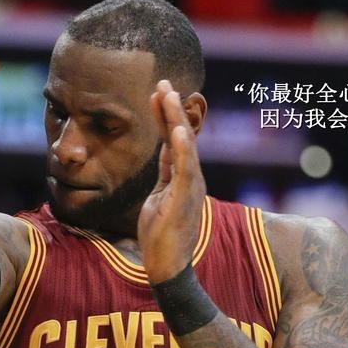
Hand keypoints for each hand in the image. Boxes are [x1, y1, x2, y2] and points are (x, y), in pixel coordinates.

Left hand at [138, 80, 205, 283]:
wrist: (167, 265)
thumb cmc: (161, 233)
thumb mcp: (159, 195)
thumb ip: (165, 171)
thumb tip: (165, 148)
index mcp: (183, 176)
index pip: (173, 139)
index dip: (165, 115)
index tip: (157, 92)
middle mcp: (190, 177)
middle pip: (181, 136)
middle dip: (171, 108)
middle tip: (162, 82)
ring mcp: (190, 187)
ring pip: (184, 146)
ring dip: (176, 120)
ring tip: (168, 95)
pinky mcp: (185, 199)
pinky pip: (184, 169)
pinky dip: (183, 148)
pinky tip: (179, 129)